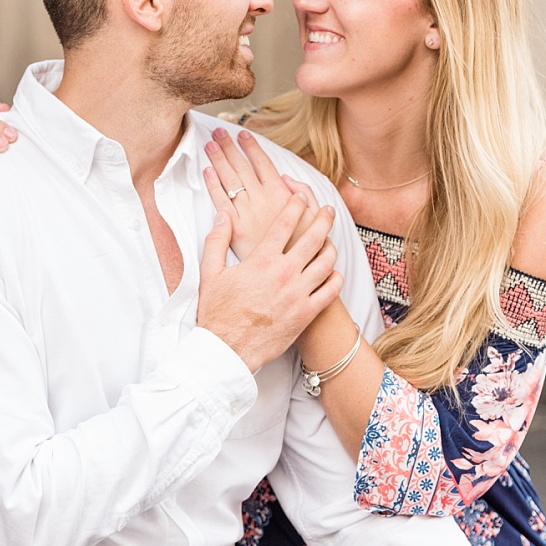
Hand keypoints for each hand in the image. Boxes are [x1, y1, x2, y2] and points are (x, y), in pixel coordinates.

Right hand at [197, 196, 342, 372]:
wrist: (227, 349)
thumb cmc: (217, 312)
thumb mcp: (210, 272)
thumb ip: (217, 240)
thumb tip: (223, 216)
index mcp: (261, 261)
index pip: (285, 224)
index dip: (295, 205)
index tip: (300, 196)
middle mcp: (283, 273)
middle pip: (313, 238)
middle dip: (322, 219)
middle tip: (327, 210)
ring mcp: (298, 294)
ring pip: (326, 262)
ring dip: (331, 247)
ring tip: (330, 241)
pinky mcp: (306, 313)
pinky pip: (331, 290)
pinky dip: (335, 278)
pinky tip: (332, 273)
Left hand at [203, 128, 321, 259]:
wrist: (292, 274)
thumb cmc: (305, 245)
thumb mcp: (314, 214)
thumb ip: (302, 191)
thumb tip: (285, 177)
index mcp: (281, 194)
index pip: (262, 163)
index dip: (251, 147)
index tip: (242, 134)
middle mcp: (263, 200)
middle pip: (242, 167)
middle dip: (229, 147)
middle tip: (218, 132)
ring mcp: (247, 212)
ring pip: (229, 180)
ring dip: (219, 159)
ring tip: (210, 144)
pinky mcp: (235, 228)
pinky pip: (221, 201)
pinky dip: (213, 185)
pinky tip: (207, 171)